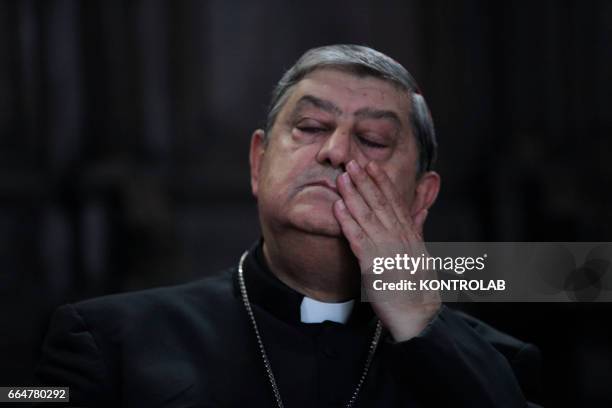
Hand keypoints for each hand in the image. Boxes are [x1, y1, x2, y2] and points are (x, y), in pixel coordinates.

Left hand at [333, 160, 440, 341]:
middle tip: (352, 162)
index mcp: (409, 233)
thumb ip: (417, 229)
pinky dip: (347, 222)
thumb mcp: (420, 253)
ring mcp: (387, 250)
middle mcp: (399, 237)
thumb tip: (420, 209)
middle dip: (365, 181)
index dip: (382, 181)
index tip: (372, 165)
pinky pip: (358, 239)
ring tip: (342, 178)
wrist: (418, 315)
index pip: (394, 201)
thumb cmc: (417, 285)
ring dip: (353, 195)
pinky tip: (338, 208)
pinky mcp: (374, 266)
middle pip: (380, 203)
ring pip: (368, 216)